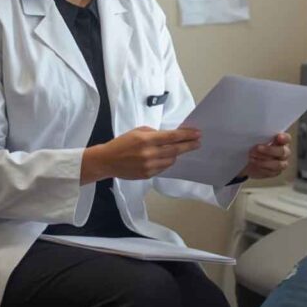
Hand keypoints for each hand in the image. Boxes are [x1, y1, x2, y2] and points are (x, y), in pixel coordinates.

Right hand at [84, 127, 200, 181]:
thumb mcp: (137, 131)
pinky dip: (167, 161)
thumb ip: (155, 133)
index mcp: (146, 140)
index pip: (172, 137)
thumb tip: (171, 136)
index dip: (186, 135)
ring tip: (182, 148)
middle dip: (189, 145)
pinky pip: (163, 167)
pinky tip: (168, 157)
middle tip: (198, 142)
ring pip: (171, 160)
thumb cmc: (122, 143)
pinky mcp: (148, 175)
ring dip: (177, 154)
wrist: (107, 161)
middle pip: (175, 150)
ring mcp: (149, 166)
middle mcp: (149, 153)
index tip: (197, 134)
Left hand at [238, 133, 291, 178]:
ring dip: (264, 161)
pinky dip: (261, 168)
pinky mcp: (275, 172)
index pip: (287, 138)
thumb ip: (260, 136)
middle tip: (257, 148)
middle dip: (269, 150)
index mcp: (282, 140)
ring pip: (278, 164)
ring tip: (252, 157)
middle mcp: (284, 152)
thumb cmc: (254, 145)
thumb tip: (254, 131)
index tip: (278, 137)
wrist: (249, 159)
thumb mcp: (256, 138)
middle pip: (282, 152)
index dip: (284, 138)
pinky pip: (271, 172)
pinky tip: (254, 163)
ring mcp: (281, 163)